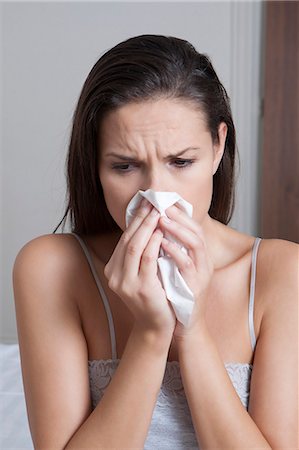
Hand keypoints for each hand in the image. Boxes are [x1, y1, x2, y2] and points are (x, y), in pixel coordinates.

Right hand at [104, 199, 175, 336]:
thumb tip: (151, 226)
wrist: (156, 326)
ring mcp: (125, 282)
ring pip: (134, 246)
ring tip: (158, 212)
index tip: (146, 204)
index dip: (135, 220)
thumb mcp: (143, 273)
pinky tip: (161, 232)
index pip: (124, 239)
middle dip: (141, 218)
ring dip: (147, 226)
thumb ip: (142, 254)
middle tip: (153, 202)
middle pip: (127, 239)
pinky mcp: (141, 288)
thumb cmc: (154, 296)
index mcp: (114, 269)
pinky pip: (146, 259)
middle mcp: (115, 275)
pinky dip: (153, 243)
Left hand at [158, 204, 213, 337]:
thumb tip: (156, 230)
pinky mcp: (196, 287)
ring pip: (195, 243)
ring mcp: (202, 275)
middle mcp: (204, 262)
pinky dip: (175, 251)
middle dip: (179, 216)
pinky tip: (161, 243)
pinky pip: (187, 264)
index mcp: (200, 257)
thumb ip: (171, 251)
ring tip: (161, 218)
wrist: (183, 326)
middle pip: (197, 231)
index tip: (164, 202)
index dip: (181, 213)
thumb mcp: (175, 270)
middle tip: (162, 205)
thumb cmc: (176, 296)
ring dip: (178, 229)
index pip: (194, 228)